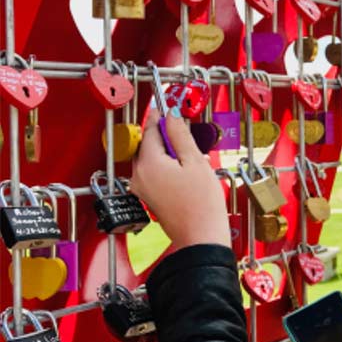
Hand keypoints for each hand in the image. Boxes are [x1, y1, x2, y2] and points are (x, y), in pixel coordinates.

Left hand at [129, 107, 230, 250]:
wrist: (201, 237)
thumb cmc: (202, 203)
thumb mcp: (195, 162)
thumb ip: (180, 135)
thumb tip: (171, 116)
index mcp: (148, 162)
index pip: (151, 129)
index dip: (161, 115)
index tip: (168, 105)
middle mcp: (139, 174)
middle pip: (149, 144)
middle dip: (165, 135)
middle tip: (184, 129)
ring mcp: (142, 188)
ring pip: (152, 159)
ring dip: (167, 151)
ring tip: (190, 154)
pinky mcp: (149, 197)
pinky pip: (154, 173)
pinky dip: (167, 166)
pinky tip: (185, 170)